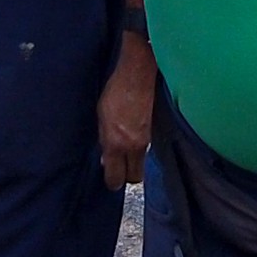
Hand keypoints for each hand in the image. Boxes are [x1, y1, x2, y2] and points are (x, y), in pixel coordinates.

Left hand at [97, 32, 157, 186]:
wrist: (139, 74)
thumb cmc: (116, 92)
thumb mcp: (101, 117)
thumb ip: (104, 140)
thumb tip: (105, 158)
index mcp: (116, 144)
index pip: (116, 177)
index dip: (112, 182)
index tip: (110, 180)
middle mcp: (133, 146)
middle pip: (134, 177)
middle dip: (127, 177)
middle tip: (119, 169)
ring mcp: (146, 139)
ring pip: (141, 163)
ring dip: (133, 161)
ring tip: (124, 151)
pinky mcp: (154, 131)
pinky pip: (146, 149)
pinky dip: (139, 148)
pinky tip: (133, 137)